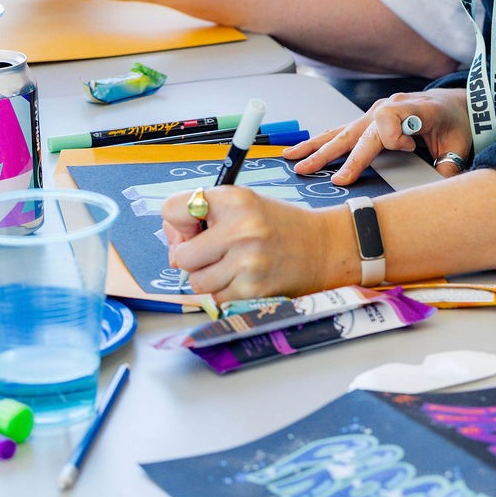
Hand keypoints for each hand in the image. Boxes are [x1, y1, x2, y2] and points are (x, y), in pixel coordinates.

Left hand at [163, 185, 333, 300]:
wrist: (323, 246)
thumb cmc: (279, 224)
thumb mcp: (244, 204)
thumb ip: (206, 217)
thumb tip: (172, 248)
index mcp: (234, 199)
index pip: (172, 209)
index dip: (177, 224)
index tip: (192, 229)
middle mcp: (240, 228)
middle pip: (181, 256)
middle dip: (190, 258)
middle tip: (210, 252)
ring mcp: (246, 261)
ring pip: (197, 282)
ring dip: (208, 277)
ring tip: (231, 264)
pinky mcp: (253, 288)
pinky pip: (217, 297)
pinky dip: (225, 291)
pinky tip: (244, 276)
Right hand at [283, 88, 472, 184]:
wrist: (455, 104)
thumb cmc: (456, 123)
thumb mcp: (459, 145)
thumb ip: (449, 166)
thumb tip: (439, 187)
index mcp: (412, 109)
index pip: (389, 120)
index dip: (392, 138)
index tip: (407, 149)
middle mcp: (388, 108)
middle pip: (356, 131)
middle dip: (332, 153)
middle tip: (308, 171)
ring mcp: (376, 112)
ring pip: (342, 131)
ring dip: (317, 146)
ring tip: (292, 159)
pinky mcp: (370, 120)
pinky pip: (343, 130)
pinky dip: (322, 140)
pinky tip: (302, 149)